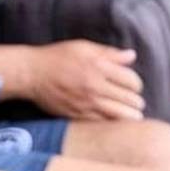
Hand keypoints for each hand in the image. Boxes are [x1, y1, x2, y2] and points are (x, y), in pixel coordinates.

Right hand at [27, 41, 144, 120]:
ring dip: (130, 115)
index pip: (131, 80)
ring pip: (120, 115)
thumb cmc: (58, 57)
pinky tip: (115, 119)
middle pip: (130, 100)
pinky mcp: (78, 116)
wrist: (32, 74)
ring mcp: (87, 104)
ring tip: (133, 113)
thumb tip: (131, 55)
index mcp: (99, 68)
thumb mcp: (84, 47)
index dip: (137, 84)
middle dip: (136, 100)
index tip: (134, 85)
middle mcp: (95, 88)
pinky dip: (113, 122)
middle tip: (136, 100)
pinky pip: (103, 123)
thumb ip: (110, 53)